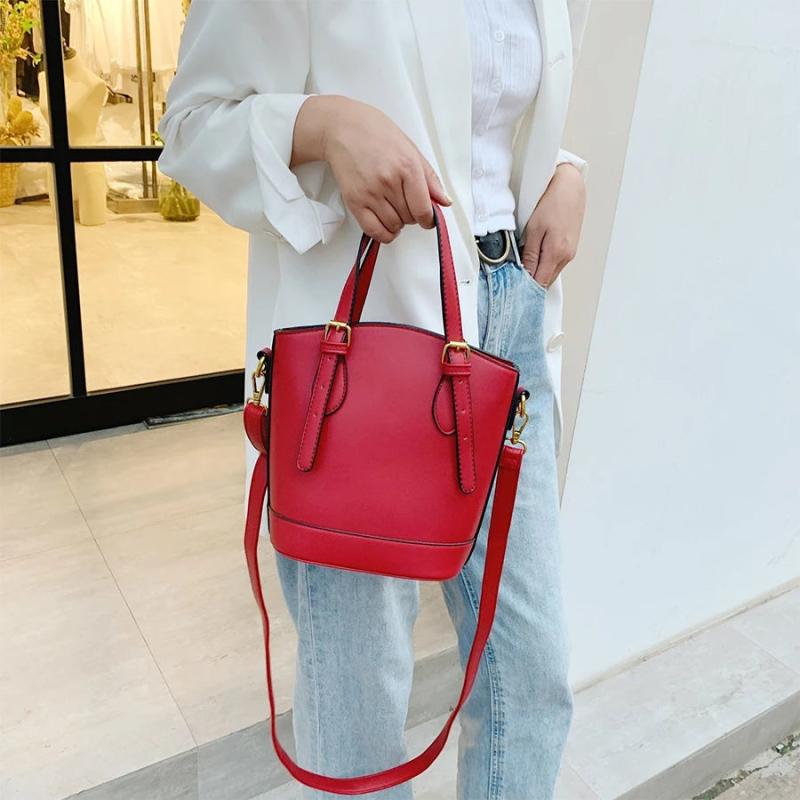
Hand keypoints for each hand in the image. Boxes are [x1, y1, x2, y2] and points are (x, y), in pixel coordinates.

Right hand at [292, 95, 451, 242]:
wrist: (341, 128)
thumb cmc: (375, 133)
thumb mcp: (410, 149)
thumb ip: (429, 178)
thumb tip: (444, 201)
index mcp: (407, 167)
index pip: (424, 209)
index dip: (428, 219)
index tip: (428, 219)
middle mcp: (389, 182)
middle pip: (409, 218)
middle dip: (412, 215)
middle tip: (406, 204)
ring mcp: (371, 193)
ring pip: (394, 226)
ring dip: (397, 223)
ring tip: (393, 209)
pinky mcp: (355, 202)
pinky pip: (374, 231)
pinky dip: (384, 234)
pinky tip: (386, 224)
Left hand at [520, 162, 585, 287]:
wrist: (570, 186)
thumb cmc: (553, 202)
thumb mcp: (534, 229)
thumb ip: (530, 254)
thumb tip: (526, 274)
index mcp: (557, 253)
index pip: (540, 282)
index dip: (526, 289)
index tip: (514, 290)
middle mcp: (566, 256)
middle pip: (546, 281)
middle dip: (531, 283)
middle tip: (515, 281)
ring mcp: (570, 253)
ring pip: (551, 273)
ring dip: (538, 273)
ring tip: (523, 269)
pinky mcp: (571, 248)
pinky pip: (556, 264)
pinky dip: (545, 265)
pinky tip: (536, 259)